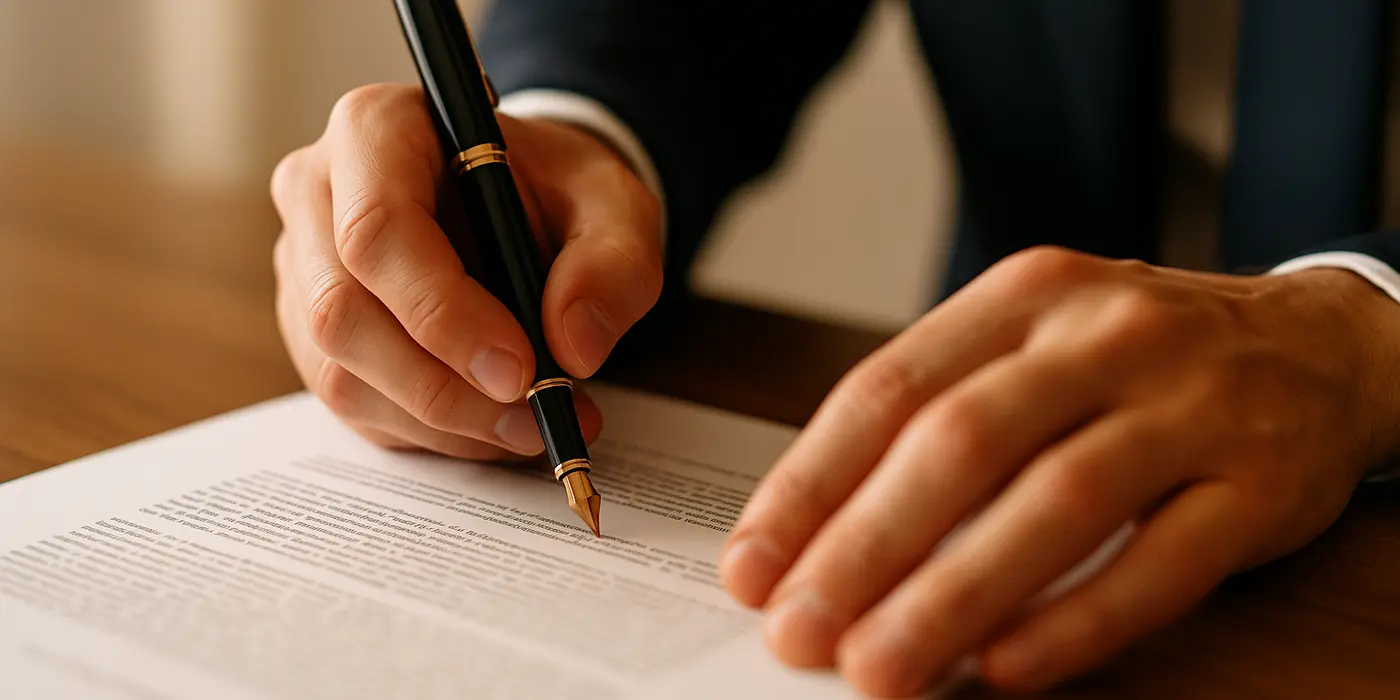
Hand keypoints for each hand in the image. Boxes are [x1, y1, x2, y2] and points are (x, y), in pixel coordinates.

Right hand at [271, 84, 661, 459]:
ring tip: (534, 428)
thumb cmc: (557, 190)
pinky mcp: (313, 334)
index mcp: (376, 130)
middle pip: (343, 312)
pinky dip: (432, 433)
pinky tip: (495, 428)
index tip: (520, 368)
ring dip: (444, 421)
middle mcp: (317, 194)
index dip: (442, 312)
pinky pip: (354, 404)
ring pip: (342, 372)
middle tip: (536, 417)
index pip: (377, 230)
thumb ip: (613, 263)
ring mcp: (303, 269)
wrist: (525, 206)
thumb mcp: (615, 203)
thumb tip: (572, 344)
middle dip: (445, 386)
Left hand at [719, 247, 1399, 695]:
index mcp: (1024, 297)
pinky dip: (1076, 621)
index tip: (753, 566)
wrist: (1322, 343)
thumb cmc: (1140, 359)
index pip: (887, 388)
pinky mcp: (1258, 485)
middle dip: (863, 547)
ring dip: (954, 595)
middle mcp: (1102, 336)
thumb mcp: (1037, 343)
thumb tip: (821, 535)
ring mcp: (1189, 405)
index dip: (808, 485)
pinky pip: (1158, 564)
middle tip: (798, 632)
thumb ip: (940, 414)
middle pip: (959, 444)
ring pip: (1055, 502)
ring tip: (880, 666)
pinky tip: (1006, 669)